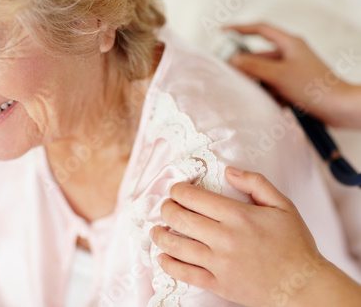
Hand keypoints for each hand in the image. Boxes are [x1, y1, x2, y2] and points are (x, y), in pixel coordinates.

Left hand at [150, 167, 326, 306]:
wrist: (303, 287)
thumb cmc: (294, 244)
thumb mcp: (283, 205)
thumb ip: (256, 183)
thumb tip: (229, 171)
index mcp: (238, 216)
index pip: (193, 197)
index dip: (177, 190)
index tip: (176, 190)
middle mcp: (224, 238)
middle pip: (179, 218)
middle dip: (165, 208)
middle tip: (165, 207)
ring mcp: (219, 263)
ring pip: (176, 245)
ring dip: (160, 235)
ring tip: (156, 230)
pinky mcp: (218, 284)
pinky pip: (184, 274)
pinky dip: (168, 264)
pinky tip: (162, 257)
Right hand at [225, 23, 352, 127]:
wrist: (337, 107)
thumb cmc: (312, 87)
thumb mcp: (278, 75)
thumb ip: (253, 66)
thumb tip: (233, 59)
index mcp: (290, 43)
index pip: (260, 29)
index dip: (240, 29)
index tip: (224, 32)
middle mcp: (291, 53)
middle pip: (260, 55)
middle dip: (247, 66)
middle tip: (230, 73)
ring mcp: (293, 69)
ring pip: (265, 72)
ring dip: (258, 82)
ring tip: (252, 92)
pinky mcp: (294, 84)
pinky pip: (273, 84)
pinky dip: (268, 92)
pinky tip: (270, 102)